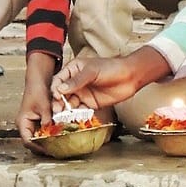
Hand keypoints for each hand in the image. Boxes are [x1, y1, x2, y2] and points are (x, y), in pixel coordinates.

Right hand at [18, 52, 57, 154]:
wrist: (38, 80)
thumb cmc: (38, 90)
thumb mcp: (44, 106)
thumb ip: (47, 120)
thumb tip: (52, 132)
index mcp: (22, 122)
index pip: (28, 140)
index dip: (38, 147)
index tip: (49, 150)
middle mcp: (25, 125)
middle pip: (32, 142)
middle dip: (43, 147)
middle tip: (56, 150)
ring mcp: (31, 124)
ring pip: (38, 138)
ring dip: (47, 141)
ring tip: (59, 145)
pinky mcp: (37, 121)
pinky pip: (43, 132)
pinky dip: (49, 135)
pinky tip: (59, 136)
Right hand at [52, 47, 170, 109]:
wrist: (129, 77)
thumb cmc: (111, 68)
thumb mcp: (92, 71)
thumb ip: (76, 81)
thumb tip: (60, 89)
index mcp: (73, 70)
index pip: (59, 80)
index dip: (56, 89)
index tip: (57, 97)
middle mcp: (76, 82)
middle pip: (61, 94)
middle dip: (58, 102)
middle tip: (56, 110)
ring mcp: (82, 93)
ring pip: (69, 103)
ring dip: (65, 110)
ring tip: (63, 117)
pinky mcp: (90, 103)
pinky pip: (79, 110)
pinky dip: (75, 114)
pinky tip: (73, 118)